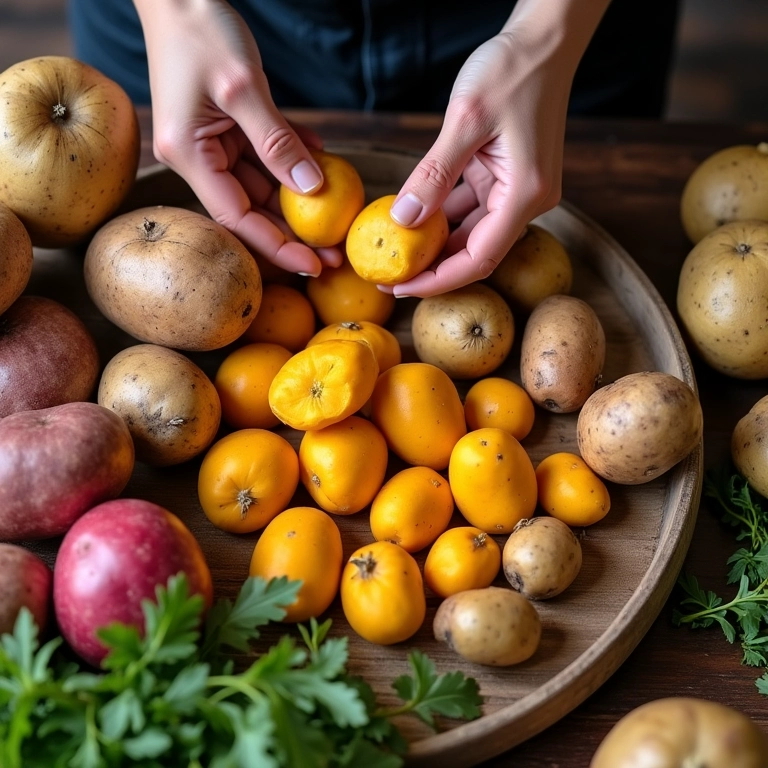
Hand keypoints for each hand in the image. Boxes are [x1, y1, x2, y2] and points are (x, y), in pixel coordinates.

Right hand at [134, 0, 341, 275]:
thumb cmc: (200, 29)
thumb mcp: (244, 87)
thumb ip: (278, 142)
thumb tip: (312, 189)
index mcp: (190, 156)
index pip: (236, 217)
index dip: (275, 246)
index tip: (312, 265)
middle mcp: (199, 157)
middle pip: (251, 206)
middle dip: (294, 228)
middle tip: (335, 250)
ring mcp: (213, 141)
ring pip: (263, 182)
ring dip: (300, 192)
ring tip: (339, 207)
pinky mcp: (228, 125)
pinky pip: (265, 152)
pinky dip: (293, 155)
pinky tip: (322, 159)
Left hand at [383, 24, 576, 296]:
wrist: (543, 39)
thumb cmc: (512, 69)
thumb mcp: (466, 119)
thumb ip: (434, 173)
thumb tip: (403, 219)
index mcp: (525, 194)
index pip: (479, 259)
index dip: (439, 280)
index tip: (401, 287)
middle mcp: (528, 200)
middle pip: (476, 252)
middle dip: (433, 267)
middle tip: (389, 274)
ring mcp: (518, 190)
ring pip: (472, 231)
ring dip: (437, 241)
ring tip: (395, 249)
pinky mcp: (507, 177)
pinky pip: (472, 206)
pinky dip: (445, 214)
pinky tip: (415, 216)